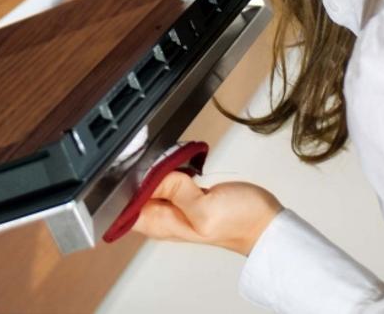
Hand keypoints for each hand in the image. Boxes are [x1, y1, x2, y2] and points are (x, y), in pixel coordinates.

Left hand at [130, 171, 282, 255]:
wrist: (263, 222)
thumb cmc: (239, 222)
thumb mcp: (206, 209)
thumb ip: (177, 193)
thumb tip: (152, 177)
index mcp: (161, 224)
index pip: (123, 209)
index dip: (120, 189)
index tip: (130, 168)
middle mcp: (162, 216)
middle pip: (132, 193)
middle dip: (136, 173)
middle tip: (153, 159)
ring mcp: (173, 205)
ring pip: (148, 183)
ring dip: (152, 168)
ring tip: (166, 159)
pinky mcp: (184, 195)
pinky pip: (165, 179)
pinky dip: (166, 168)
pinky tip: (174, 161)